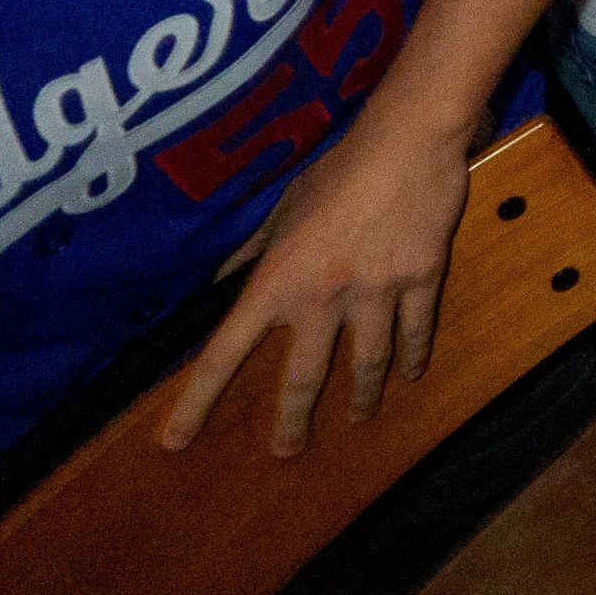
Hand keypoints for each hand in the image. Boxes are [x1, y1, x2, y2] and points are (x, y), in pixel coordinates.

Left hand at [161, 100, 471, 457]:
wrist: (408, 141)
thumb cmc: (338, 169)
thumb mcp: (282, 208)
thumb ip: (251, 252)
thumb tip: (220, 282)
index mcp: (277, 280)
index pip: (224, 352)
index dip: (197, 401)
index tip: (175, 441)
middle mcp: (321, 296)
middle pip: (302, 376)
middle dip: (291, 421)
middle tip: (285, 453)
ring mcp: (375, 292)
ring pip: (366, 362)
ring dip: (362, 396)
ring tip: (359, 418)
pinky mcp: (420, 279)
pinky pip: (416, 329)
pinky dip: (414, 355)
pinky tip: (411, 373)